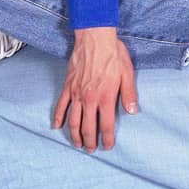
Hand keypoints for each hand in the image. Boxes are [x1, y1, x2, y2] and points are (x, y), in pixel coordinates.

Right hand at [53, 27, 137, 152]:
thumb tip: (132, 111)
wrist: (95, 38)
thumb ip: (129, 93)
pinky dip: (57, 118)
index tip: (107, 146)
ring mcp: (76, 94)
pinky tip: (56, 127)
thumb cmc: (113, 54)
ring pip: (73, 121)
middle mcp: (89, 99)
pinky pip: (60, 106)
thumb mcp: (127, 72)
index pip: (106, 124)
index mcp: (106, 96)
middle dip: (90, 142)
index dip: (107, 138)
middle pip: (88, 127)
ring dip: (75, 135)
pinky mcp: (67, 87)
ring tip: (78, 144)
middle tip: (91, 150)